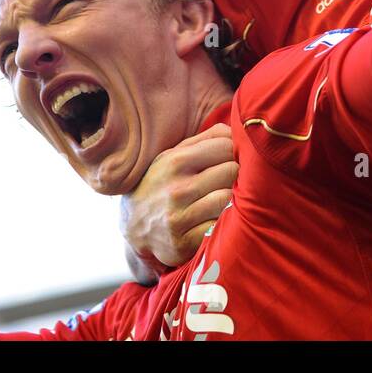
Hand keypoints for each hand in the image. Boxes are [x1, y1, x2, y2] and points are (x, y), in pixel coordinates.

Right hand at [119, 122, 237, 272]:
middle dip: (234, 174)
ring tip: (222, 198)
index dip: (233, 151)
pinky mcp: (185, 242)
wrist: (134, 225)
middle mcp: (176, 189)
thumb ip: (205, 140)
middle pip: (231, 170)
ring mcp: (180, 217)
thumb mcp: (173, 156)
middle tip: (228, 180)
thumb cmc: (162, 183)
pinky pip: (220, 225)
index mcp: (175, 162)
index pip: (225, 146)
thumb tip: (237, 130)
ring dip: (230, 198)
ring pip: (228, 198)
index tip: (230, 159)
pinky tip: (214, 218)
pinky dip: (222, 221)